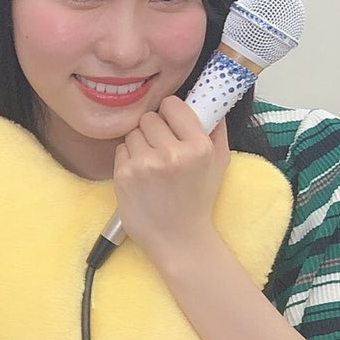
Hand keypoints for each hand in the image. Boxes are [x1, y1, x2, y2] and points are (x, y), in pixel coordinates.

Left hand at [112, 97, 229, 262]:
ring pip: (132, 133)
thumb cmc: (198, 200)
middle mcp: (171, 153)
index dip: (169, 112)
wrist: (178, 238)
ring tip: (151, 165)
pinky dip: (128, 159)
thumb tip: (210, 100)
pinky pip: (120, 150)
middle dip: (153, 130)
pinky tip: (141, 176)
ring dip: (139, 144)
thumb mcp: (219, 163)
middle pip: (149, 118)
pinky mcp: (124, 176)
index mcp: (198, 146)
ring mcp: (145, 165)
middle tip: (160, 148)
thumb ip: (216, 129)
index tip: (170, 123)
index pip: (171, 105)